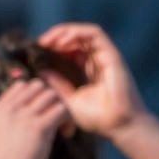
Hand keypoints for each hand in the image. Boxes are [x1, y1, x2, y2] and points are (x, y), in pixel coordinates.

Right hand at [0, 79, 69, 158]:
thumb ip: (10, 123)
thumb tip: (32, 120)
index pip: (22, 86)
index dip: (36, 96)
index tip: (40, 114)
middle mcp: (10, 108)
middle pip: (39, 86)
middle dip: (50, 99)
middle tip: (54, 119)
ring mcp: (24, 116)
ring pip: (52, 95)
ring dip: (62, 108)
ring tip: (62, 128)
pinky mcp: (38, 127)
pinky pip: (62, 109)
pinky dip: (69, 120)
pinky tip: (66, 134)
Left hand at [36, 22, 148, 138]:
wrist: (119, 126)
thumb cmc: (98, 118)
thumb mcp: (69, 100)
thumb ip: (57, 84)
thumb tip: (40, 72)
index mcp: (89, 70)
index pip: (72, 50)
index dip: (55, 46)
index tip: (38, 51)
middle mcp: (99, 60)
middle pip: (78, 39)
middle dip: (57, 37)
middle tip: (40, 42)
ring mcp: (107, 56)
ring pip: (85, 33)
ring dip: (65, 32)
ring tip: (48, 40)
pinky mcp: (113, 55)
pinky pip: (95, 34)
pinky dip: (77, 33)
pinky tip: (61, 41)